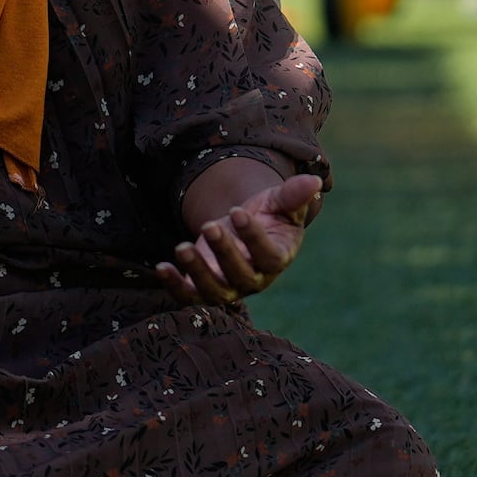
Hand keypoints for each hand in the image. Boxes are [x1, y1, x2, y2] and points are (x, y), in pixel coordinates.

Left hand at [157, 172, 324, 305]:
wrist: (243, 229)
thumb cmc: (267, 216)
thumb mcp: (280, 203)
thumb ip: (294, 195)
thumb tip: (314, 180)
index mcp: (277, 258)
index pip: (269, 255)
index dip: (254, 237)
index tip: (238, 212)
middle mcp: (254, 279)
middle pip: (241, 274)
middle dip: (224, 252)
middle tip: (210, 225)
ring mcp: (228, 288)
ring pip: (214, 290)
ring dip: (198, 271)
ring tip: (183, 247)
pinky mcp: (203, 289)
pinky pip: (189, 295)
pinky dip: (175, 285)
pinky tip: (162, 267)